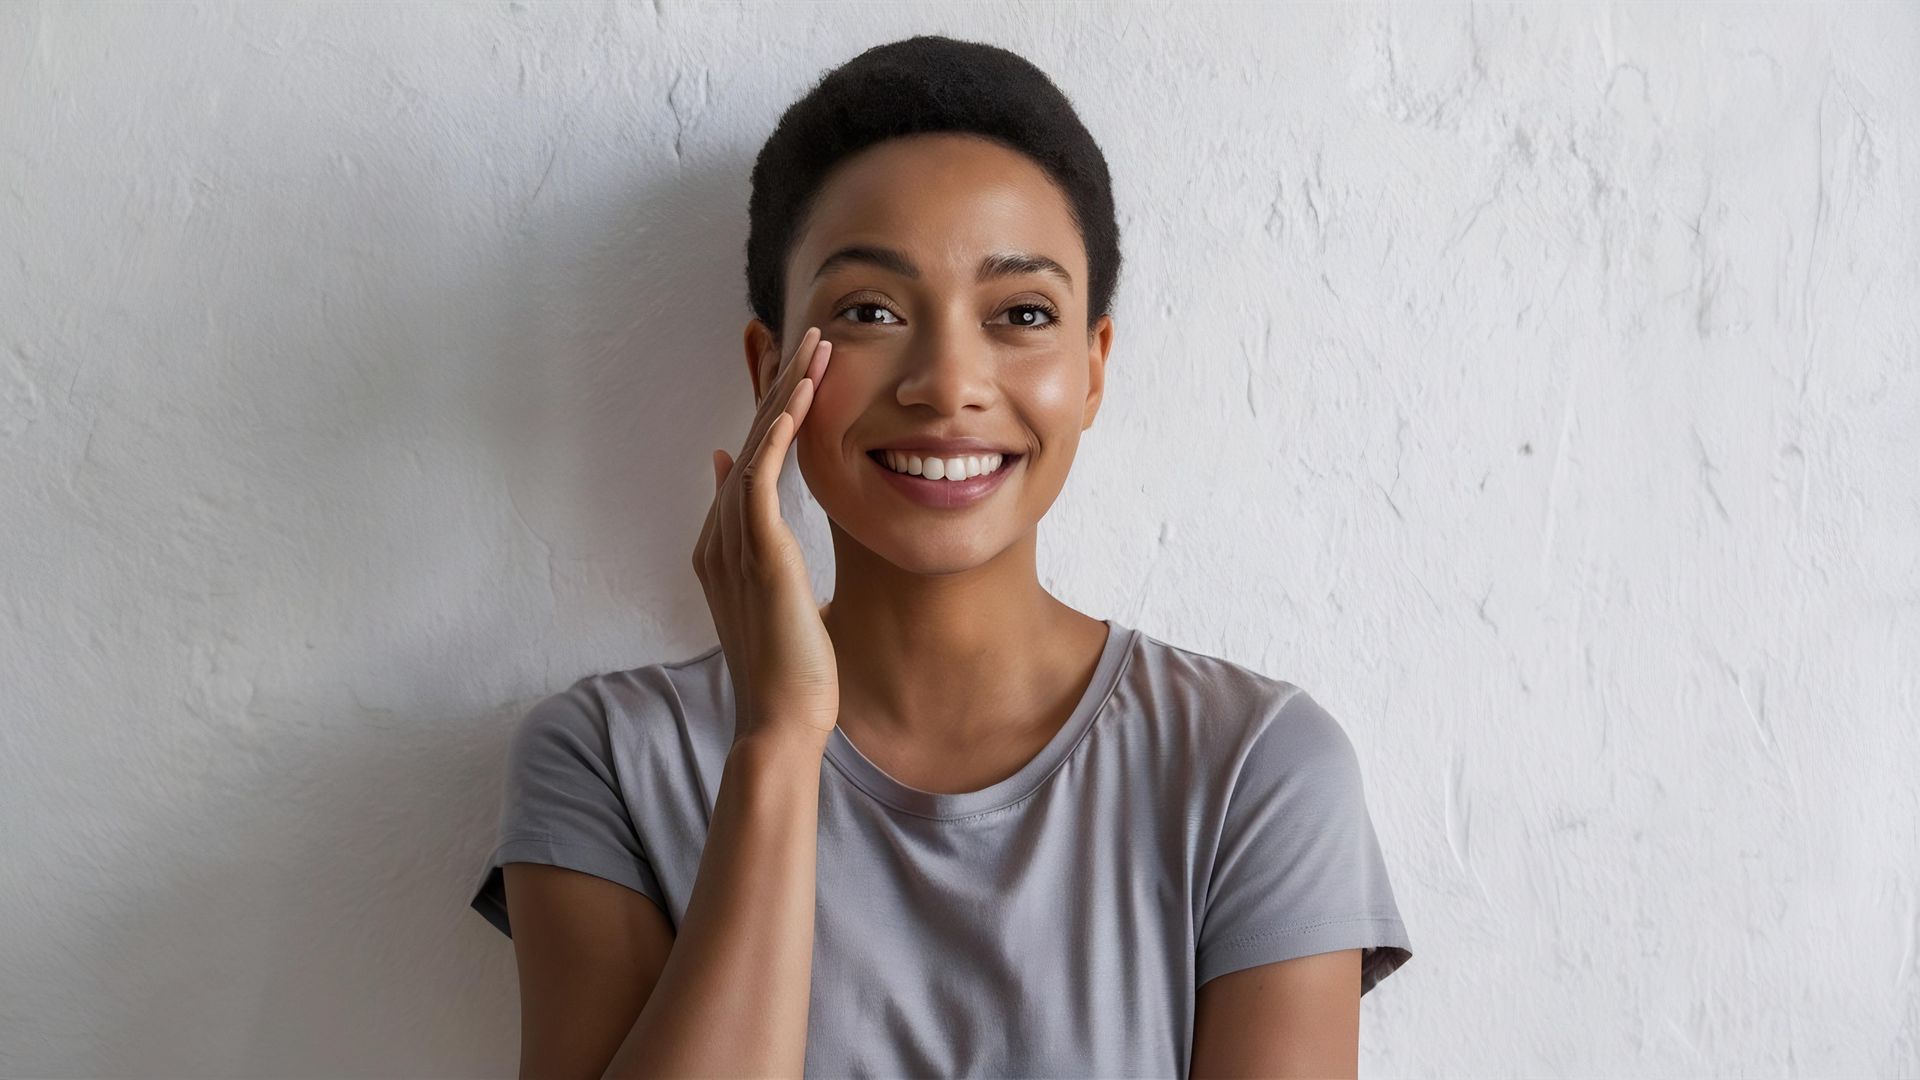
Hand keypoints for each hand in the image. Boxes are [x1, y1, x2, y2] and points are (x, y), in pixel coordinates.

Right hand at [692, 326, 837, 748]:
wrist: (781, 722)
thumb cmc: (791, 671)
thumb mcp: (776, 600)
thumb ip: (759, 546)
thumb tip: (737, 491)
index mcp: (724, 545)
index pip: (749, 458)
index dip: (772, 408)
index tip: (798, 366)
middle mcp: (720, 536)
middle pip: (748, 439)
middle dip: (778, 382)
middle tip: (810, 333)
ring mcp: (733, 543)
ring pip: (755, 446)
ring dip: (784, 391)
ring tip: (814, 344)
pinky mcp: (757, 552)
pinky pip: (760, 476)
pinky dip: (779, 431)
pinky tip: (800, 395)